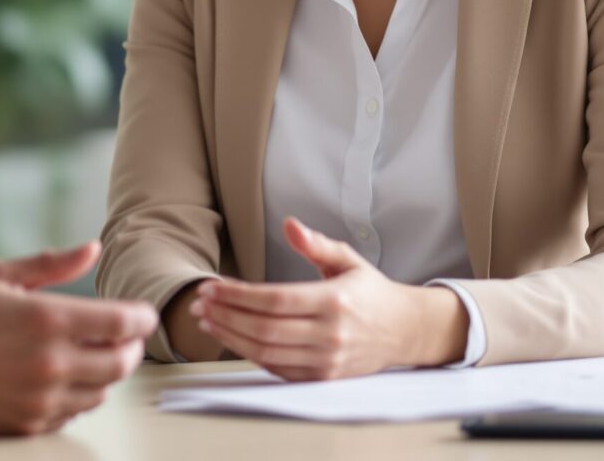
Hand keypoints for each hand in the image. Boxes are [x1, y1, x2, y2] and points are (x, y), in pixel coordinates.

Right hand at [0, 241, 157, 434]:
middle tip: (126, 337)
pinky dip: (81, 395)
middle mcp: (51, 363)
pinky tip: (68, 378)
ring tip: (96, 356)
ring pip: (102, 390)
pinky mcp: (31, 424)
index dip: (142, 317)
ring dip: (108, 373)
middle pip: (121, 362)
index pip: (121, 323)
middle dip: (132, 347)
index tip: (144, 314)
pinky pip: (75, 412)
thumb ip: (51, 263)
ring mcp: (42, 399)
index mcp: (48, 320)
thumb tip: (93, 248)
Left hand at [192, 218, 467, 379]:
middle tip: (200, 304)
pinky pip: (278, 369)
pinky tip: (233, 337)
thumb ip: (316, 244)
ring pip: (267, 353)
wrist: (403, 330)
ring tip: (207, 321)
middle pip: (265, 329)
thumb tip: (289, 225)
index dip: (238, 295)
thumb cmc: (370, 291)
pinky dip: (251, 354)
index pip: (275, 300)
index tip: (211, 287)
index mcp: (335, 301)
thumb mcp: (347, 260)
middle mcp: (331, 334)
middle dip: (226, 316)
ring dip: (231, 338)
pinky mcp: (323, 377)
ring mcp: (327, 360)